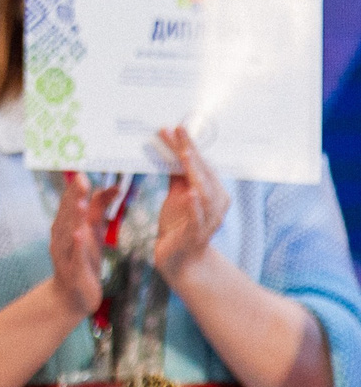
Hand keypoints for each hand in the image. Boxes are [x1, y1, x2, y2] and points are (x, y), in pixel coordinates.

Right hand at [48, 172, 116, 316]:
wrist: (70, 297)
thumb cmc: (82, 260)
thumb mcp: (93, 232)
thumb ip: (100, 209)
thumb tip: (113, 186)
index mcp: (66, 225)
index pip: (70, 202)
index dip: (76, 187)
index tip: (82, 170)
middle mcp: (62, 237)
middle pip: (68, 214)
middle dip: (74, 197)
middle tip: (81, 179)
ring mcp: (65, 254)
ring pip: (69, 233)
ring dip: (74, 217)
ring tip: (80, 202)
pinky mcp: (74, 271)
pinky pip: (75, 256)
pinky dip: (76, 244)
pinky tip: (79, 233)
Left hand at [154, 126, 230, 285]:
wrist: (178, 259)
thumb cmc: (178, 223)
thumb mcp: (177, 194)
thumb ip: (177, 174)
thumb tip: (170, 147)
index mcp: (212, 190)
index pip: (200, 164)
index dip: (189, 145)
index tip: (176, 127)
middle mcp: (215, 203)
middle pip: (204, 173)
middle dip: (191, 151)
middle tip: (177, 131)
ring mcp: (208, 219)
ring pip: (206, 192)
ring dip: (195, 172)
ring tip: (184, 154)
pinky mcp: (196, 235)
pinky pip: (199, 218)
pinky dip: (195, 205)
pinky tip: (191, 193)